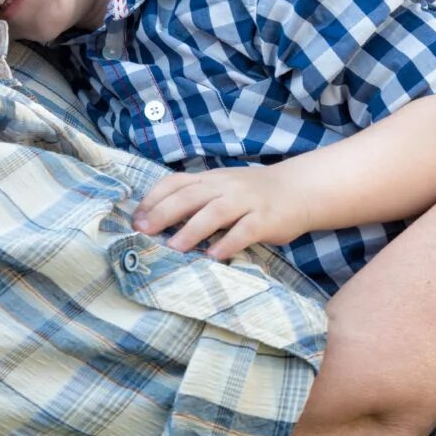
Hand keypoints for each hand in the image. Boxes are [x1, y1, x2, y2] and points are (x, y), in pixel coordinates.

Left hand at [134, 164, 307, 257]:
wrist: (299, 189)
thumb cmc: (254, 194)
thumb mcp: (223, 189)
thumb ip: (198, 200)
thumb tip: (160, 222)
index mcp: (211, 179)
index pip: (175, 182)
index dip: (153, 199)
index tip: (136, 219)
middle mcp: (225, 186)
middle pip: (189, 196)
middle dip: (163, 213)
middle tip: (144, 232)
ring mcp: (246, 201)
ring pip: (214, 212)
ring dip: (192, 230)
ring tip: (173, 248)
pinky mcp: (265, 219)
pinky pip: (245, 230)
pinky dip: (228, 243)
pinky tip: (213, 256)